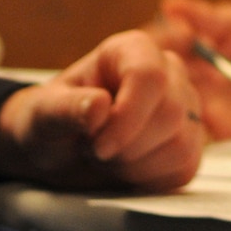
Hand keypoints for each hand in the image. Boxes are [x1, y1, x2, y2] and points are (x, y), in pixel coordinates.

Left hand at [0, 30, 203, 190]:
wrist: (57, 151)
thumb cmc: (49, 122)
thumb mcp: (42, 115)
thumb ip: (66, 109)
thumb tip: (99, 106)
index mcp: (132, 50)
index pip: (150, 76)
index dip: (127, 117)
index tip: (98, 146)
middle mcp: (167, 72)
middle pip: (170, 113)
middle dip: (126, 146)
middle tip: (93, 148)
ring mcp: (183, 107)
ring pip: (182, 144)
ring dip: (136, 165)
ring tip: (107, 156)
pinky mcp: (188, 142)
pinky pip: (185, 167)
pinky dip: (150, 179)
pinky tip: (125, 169)